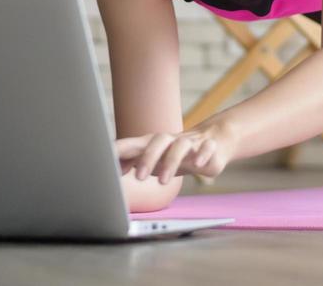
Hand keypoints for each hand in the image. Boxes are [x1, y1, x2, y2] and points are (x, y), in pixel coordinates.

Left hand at [115, 122, 236, 183]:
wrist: (215, 140)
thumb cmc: (178, 152)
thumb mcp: (157, 157)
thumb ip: (136, 160)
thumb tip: (115, 167)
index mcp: (156, 144)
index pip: (136, 143)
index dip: (122, 149)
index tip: (107, 156)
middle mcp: (172, 141)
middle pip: (158, 141)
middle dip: (148, 158)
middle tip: (139, 178)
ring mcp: (192, 143)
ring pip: (181, 145)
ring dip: (171, 161)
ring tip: (164, 182)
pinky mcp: (210, 148)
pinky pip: (207, 147)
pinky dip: (203, 154)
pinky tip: (199, 164)